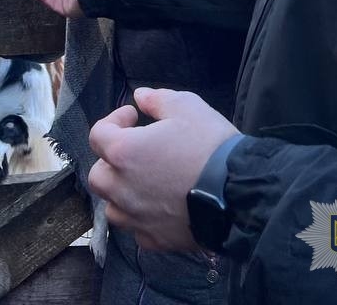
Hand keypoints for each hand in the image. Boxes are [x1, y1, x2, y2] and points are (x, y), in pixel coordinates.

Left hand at [87, 87, 239, 252]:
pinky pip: (137, 230)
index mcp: (124, 153)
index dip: (113, 120)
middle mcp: (122, 188)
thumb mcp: (188, 107)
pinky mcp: (155, 240)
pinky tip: (159, 207)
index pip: (98, 135)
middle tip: (134, 150)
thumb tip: (140, 96)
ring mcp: (137, 218)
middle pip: (98, 175)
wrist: (239, 194)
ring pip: (112, 207)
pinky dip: (141, 218)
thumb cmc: (210, 147)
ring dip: (121, 192)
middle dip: (110, 160)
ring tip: (142, 181)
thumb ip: (158, 99)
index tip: (133, 116)